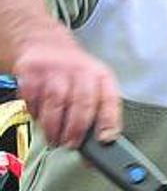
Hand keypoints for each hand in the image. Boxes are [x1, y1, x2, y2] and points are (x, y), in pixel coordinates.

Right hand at [15, 30, 121, 147]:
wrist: (47, 45)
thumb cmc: (75, 74)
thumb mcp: (96, 84)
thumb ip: (100, 110)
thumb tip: (104, 141)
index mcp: (102, 76)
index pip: (110, 99)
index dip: (109, 121)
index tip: (105, 139)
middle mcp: (81, 70)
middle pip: (82, 102)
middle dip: (76, 129)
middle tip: (71, 145)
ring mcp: (56, 69)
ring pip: (56, 103)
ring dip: (54, 127)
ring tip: (55, 140)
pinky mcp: (33, 71)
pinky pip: (34, 99)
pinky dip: (36, 114)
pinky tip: (40, 119)